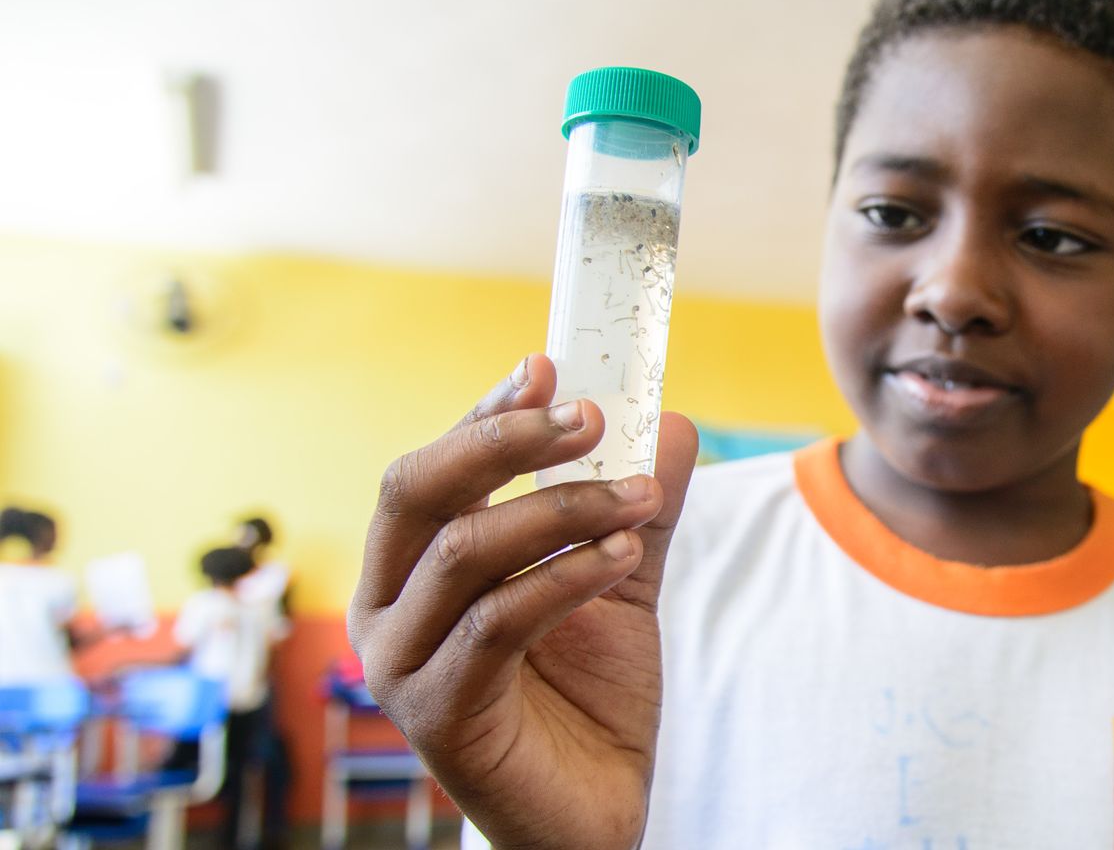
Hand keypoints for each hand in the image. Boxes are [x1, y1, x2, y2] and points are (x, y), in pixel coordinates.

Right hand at [348, 354, 697, 849]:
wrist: (593, 809)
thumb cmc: (589, 696)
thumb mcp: (621, 580)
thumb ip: (639, 504)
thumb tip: (668, 421)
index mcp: (414, 566)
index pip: (433, 466)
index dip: (485, 411)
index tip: (547, 365)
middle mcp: (388, 608)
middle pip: (419, 490)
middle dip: (504, 441)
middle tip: (590, 416)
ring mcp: (402, 664)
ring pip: (462, 550)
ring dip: (559, 510)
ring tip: (637, 504)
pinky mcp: (437, 714)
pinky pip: (496, 622)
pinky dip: (565, 577)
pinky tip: (623, 558)